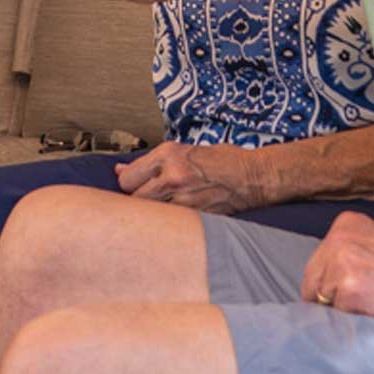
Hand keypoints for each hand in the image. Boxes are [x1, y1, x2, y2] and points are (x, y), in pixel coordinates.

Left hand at [116, 142, 273, 213]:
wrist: (252, 176)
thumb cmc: (220, 161)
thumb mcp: (182, 150)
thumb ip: (151, 162)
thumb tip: (121, 170)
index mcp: (168, 155)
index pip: (128, 178)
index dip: (126, 183)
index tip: (130, 185)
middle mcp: (173, 176)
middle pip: (134, 199)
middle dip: (135, 199)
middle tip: (144, 198)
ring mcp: (185, 199)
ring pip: (150, 214)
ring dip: (150, 213)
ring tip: (157, 209)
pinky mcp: (195, 217)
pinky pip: (170, 223)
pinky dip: (167, 223)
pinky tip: (172, 219)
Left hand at [300, 211, 373, 336]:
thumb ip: (352, 256)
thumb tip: (324, 287)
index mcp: (345, 225)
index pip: (318, 268)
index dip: (334, 290)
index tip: (361, 297)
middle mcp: (337, 239)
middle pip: (314, 286)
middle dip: (335, 303)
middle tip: (372, 308)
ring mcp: (341, 265)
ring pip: (325, 306)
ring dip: (347, 316)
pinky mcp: (350, 293)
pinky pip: (339, 322)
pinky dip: (357, 327)